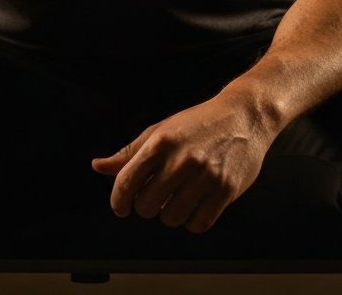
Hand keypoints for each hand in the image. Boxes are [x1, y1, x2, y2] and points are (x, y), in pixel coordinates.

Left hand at [91, 84, 270, 232]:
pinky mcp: (226, 191)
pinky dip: (193, 221)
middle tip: (157, 196)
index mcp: (161, 142)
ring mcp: (205, 176)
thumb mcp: (160, 130)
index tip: (121, 207)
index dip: (118, 201)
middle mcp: (181, 159)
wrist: (243, 116)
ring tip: (178, 197)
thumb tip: (98, 166)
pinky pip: (198, 224)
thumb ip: (129, 152)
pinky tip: (194, 205)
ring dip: (171, 213)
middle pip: (147, 206)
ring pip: (171, 218)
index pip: (127, 182)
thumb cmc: (197, 123)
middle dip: (147, 206)